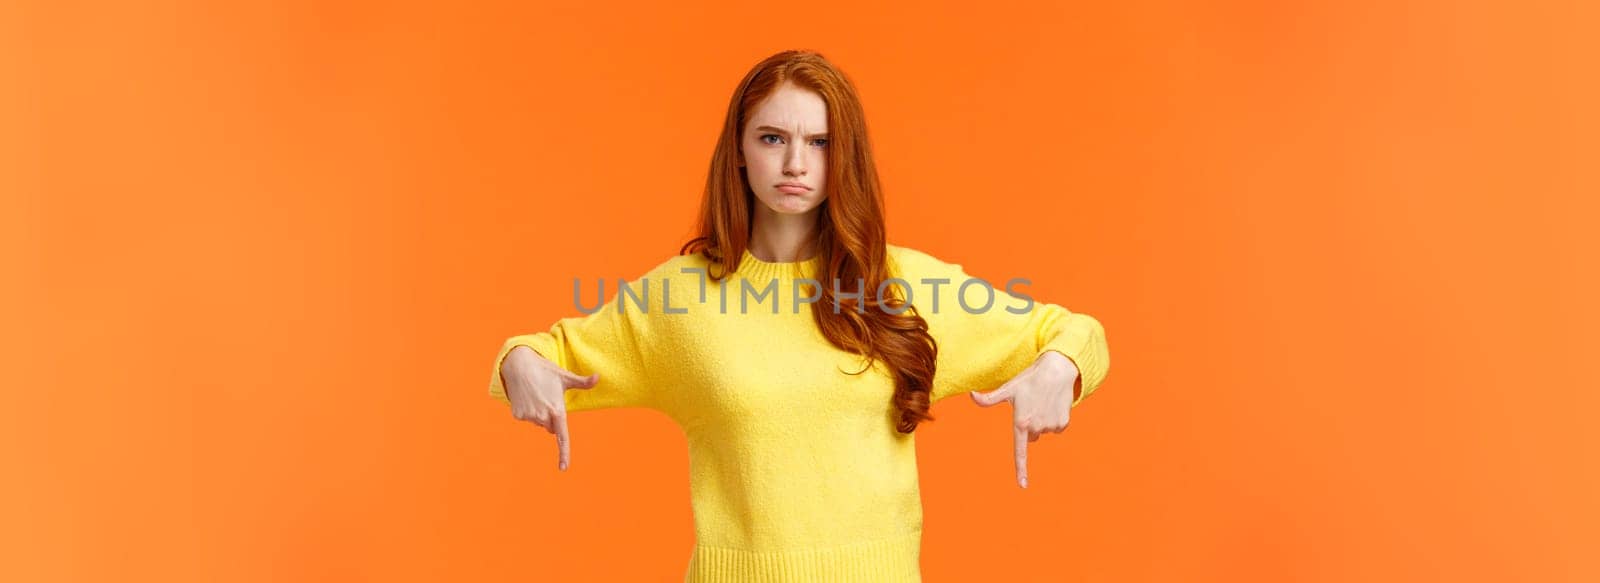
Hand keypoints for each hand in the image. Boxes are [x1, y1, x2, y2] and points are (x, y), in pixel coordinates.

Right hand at [500, 345, 599, 470]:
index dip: (564, 453)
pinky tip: (527, 396)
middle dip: (552, 418)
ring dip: (539, 414)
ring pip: (539, 423)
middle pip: (551, 428)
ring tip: (537, 395)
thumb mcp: (565, 377)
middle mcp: (543, 416)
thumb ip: (583, 382)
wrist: (519, 365)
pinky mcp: (518, 415)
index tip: (563, 468)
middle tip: (548, 399)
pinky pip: (527, 418)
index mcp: (557, 410)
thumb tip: (598, 377)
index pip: (562, 437)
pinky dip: (528, 410)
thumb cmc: (546, 371)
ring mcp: (529, 416)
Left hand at [969, 351, 1080, 488]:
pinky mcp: (1063, 423)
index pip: (1020, 450)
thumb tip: (971, 395)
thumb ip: (988, 398)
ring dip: (1042, 421)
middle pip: (1030, 437)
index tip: (1023, 485)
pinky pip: (1055, 428)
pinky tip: (1052, 404)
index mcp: (1021, 422)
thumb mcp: (1008, 388)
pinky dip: (1054, 419)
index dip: (1020, 469)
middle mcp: (1036, 427)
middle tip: (1030, 406)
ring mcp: (1051, 426)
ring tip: (1042, 402)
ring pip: (1042, 432)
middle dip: (1029, 426)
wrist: (1057, 370)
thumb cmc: (1029, 379)